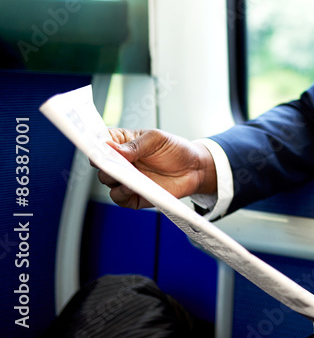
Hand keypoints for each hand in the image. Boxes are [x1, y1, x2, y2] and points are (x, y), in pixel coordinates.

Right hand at [95, 128, 216, 208]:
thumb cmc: (175, 150)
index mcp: (123, 143)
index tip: (96, 145)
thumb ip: (135, 145)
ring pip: (107, 181)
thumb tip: (112, 148)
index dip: (95, 143)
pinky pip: (119, 197)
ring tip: (123, 174)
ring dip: (112, 178)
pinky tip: (130, 187)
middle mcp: (121, 162)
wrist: (195, 169)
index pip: (102, 141)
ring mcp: (125, 179)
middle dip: (103, 162)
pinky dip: (121, 193)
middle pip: (100, 163)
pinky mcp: (132, 196)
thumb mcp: (157, 139)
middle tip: (109, 161)